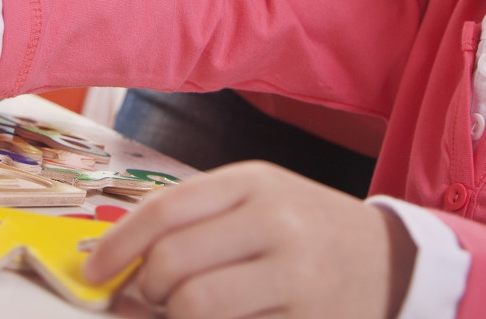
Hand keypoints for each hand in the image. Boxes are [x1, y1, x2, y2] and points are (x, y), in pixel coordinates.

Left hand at [82, 161, 413, 318]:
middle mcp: (275, 219)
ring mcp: (295, 272)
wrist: (392, 261)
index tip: (93, 272)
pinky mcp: (305, 317)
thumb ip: (194, 223)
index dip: (117, 246)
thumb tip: (116, 270)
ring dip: (173, 318)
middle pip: (173, 261)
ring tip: (184, 312)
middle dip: (145, 290)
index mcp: (254, 181)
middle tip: (148, 299)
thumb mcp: (258, 201)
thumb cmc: (308, 228)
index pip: (165, 211)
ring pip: (196, 306)